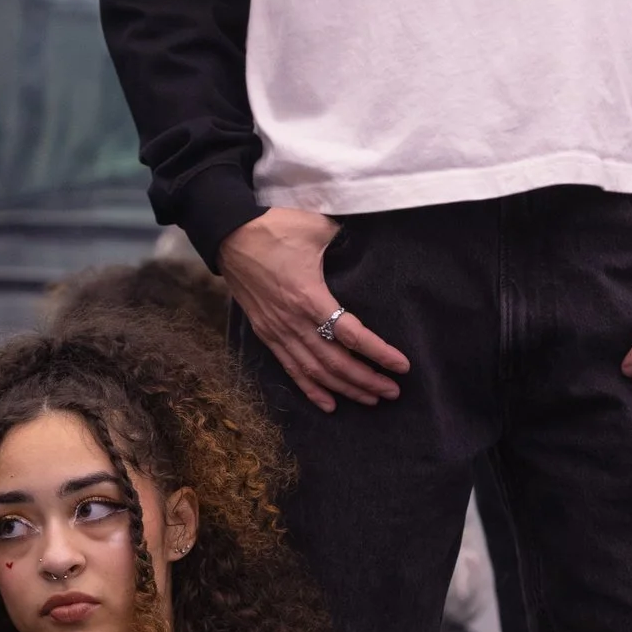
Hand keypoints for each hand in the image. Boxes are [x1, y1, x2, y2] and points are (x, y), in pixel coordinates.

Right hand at [219, 207, 409, 413]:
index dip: (379, 353)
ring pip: (315, 372)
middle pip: (336, 362)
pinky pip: (291, 369)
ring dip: (345, 389)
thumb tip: (370, 239)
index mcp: (309, 297)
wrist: (229, 237)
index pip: (351, 335)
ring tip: (371, 399)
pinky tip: (329, 404)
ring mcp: (278, 331)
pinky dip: (311, 389)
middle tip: (393, 391)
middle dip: (366, 380)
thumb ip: (345, 237)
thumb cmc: (274, 230)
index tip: (401, 365)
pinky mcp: (267, 334)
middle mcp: (294, 322)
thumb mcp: (315, 227)